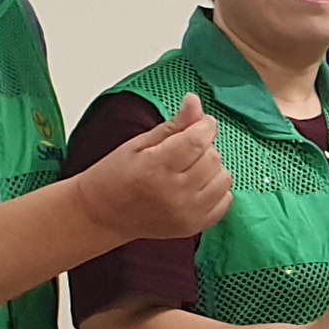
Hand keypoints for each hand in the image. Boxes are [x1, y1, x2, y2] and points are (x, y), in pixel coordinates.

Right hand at [74, 93, 232, 239]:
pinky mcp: (194, 227)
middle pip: (213, 159)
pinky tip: (198, 185)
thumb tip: (195, 101)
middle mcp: (173, 193)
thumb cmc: (116, 175)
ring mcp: (186, 213)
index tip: (203, 123)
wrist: (103, 214)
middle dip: (205, 147)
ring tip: (191, 168)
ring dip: (213, 168)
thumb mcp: (140, 143)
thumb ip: (173, 125)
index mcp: (155, 168)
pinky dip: (216, 189)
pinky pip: (225, 201)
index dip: (205, 126)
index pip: (197, 141)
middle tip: (186, 150)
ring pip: (223, 179)